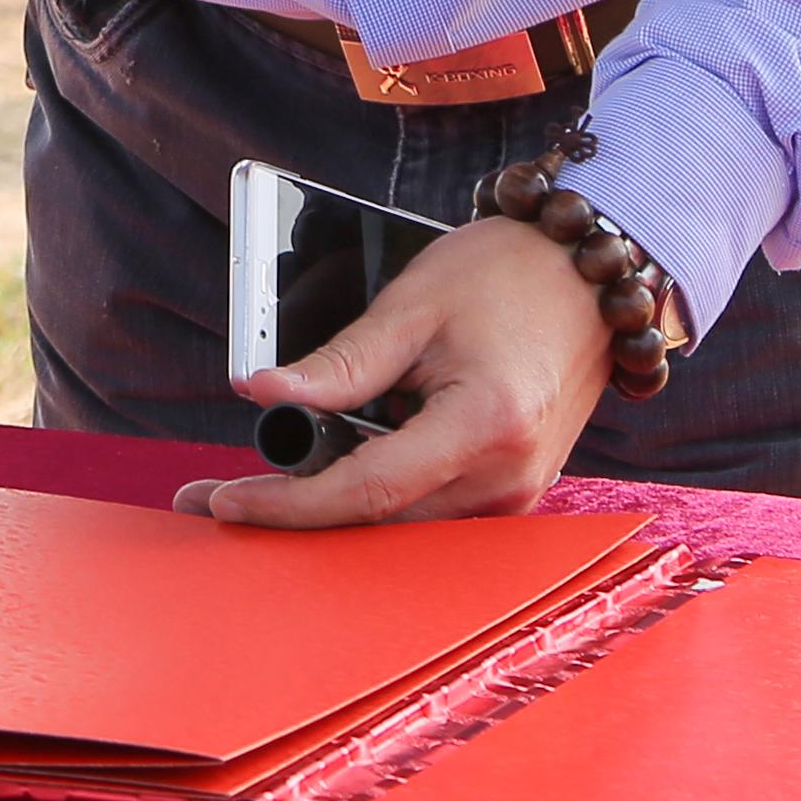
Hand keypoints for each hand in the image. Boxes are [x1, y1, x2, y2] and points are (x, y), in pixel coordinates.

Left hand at [177, 216, 617, 528]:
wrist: (592, 274)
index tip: (224, 500)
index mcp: (485, 425)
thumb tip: (261, 393)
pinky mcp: (515, 488)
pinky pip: (430, 511)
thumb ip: (340, 362)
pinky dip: (373, 499)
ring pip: (402, 526)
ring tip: (255, 487)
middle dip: (293, 516)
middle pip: (380, 523)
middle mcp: (509, 478)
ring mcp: (519, 492)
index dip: (289, 502)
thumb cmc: (509, 274)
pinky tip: (322, 476)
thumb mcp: (413, 306)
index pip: (368, 490)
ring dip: (330, 512)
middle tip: (208, 500)